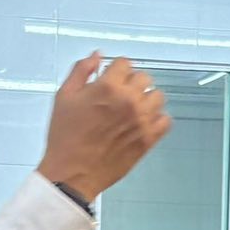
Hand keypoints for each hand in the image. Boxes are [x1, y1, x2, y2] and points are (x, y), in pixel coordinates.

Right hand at [38, 53, 171, 199]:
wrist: (72, 173)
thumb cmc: (65, 136)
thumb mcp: (64, 97)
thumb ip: (80, 71)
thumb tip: (97, 55)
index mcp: (108, 86)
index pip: (124, 63)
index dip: (115, 71)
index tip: (110, 80)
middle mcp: (129, 100)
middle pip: (144, 78)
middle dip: (131, 83)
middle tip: (119, 97)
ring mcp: (142, 120)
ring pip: (157, 96)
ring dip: (146, 99)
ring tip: (132, 110)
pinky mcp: (149, 139)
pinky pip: (166, 120)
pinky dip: (157, 119)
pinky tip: (143, 123)